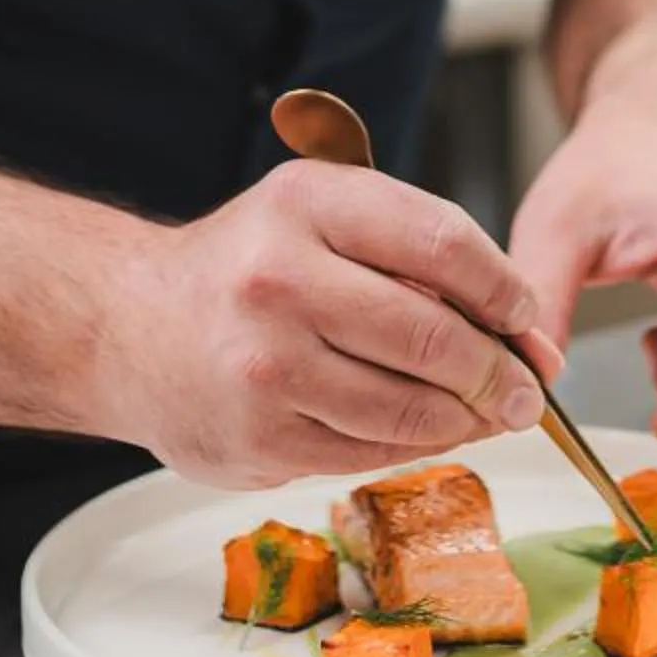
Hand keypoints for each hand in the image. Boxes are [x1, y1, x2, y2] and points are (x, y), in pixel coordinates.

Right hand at [103, 162, 565, 489]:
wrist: (129, 327)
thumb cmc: (244, 267)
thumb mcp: (316, 215)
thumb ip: (412, 250)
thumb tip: (523, 328)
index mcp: (306, 203)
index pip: (442, 243)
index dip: (505, 289)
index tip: (527, 317)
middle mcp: (280, 279)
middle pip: (433, 337)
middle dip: (499, 371)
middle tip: (526, 387)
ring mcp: (267, 366)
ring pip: (410, 409)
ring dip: (467, 419)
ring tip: (486, 412)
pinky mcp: (262, 439)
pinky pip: (371, 453)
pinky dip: (415, 447)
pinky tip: (426, 431)